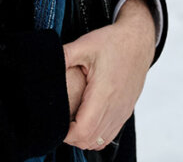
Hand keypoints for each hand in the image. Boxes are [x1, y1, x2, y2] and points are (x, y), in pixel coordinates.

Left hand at [62, 0, 155, 150]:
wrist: (138, 41)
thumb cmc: (113, 42)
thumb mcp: (84, 45)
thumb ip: (63, 56)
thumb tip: (44, 64)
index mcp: (104, 92)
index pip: (83, 131)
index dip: (65, 132)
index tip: (56, 121)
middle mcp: (115, 106)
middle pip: (89, 140)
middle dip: (71, 136)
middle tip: (60, 121)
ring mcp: (122, 111)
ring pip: (99, 141)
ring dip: (83, 136)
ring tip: (71, 120)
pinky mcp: (125, 111)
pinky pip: (109, 135)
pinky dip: (95, 134)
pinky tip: (86, 119)